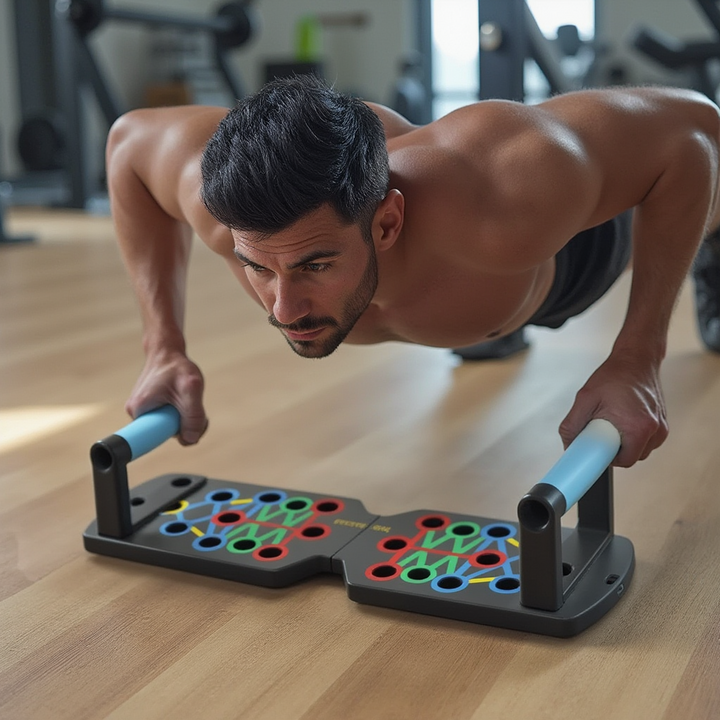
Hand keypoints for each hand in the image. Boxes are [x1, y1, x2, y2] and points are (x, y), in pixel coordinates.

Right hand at [125, 350, 207, 445]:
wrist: (167, 352)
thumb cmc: (176, 367)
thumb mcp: (191, 389)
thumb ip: (194, 416)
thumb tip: (191, 440)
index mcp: (139, 411)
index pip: (155, 439)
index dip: (175, 434)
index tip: (183, 420)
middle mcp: (137, 414)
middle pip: (167, 434)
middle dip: (185, 424)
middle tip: (192, 403)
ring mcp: (144, 412)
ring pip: (171, 427)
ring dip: (185, 417)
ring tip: (187, 398)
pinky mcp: (152, 409)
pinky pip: (170, 419)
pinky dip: (181, 413)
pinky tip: (183, 400)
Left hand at [559, 351, 667, 466]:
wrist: (636, 359)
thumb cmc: (615, 375)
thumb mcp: (585, 399)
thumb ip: (572, 424)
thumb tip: (568, 444)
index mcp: (638, 427)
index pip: (624, 461)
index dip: (607, 459)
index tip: (596, 452)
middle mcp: (655, 429)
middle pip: (633, 457)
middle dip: (615, 450)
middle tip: (602, 434)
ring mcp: (661, 426)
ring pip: (641, 449)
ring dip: (625, 443)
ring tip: (613, 425)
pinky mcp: (662, 421)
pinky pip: (647, 439)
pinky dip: (634, 436)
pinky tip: (623, 421)